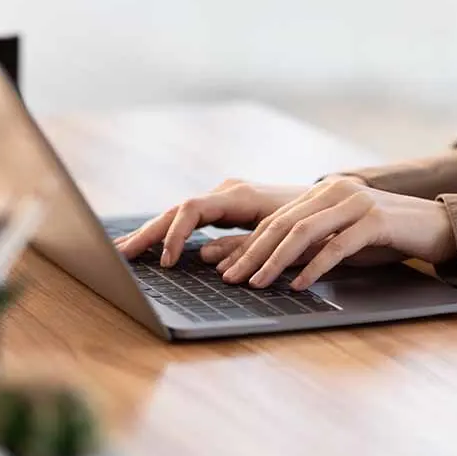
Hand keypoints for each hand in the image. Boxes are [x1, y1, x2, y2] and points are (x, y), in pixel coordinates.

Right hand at [115, 179, 308, 264]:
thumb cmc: (315, 223)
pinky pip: (189, 221)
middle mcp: (227, 193)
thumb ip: (246, 247)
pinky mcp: (225, 210)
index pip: (191, 209)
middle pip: (176, 211)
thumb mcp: (286, 238)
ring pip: (179, 215)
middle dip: (148, 233)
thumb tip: (208, 259)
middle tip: (120, 254)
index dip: (175, 235)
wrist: (336, 203)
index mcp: (239, 195)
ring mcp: (224, 200)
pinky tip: (151, 245)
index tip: (169, 262)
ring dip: (152, 233)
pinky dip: (168, 233)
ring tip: (124, 250)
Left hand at [215, 177, 455, 290]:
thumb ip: (311, 247)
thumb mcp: (342, 239)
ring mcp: (356, 203)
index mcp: (322, 192)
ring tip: (257, 283)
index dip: (246, 244)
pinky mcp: (376, 220)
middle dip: (251, 253)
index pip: (275, 219)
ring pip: (303, 232)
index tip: (224, 267)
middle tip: (229, 278)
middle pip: (282, 224)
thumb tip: (273, 269)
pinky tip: (298, 285)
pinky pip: (338, 245)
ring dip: (275, 261)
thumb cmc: (386, 237)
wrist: (437, 227)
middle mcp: (334, 191)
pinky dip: (315, 267)